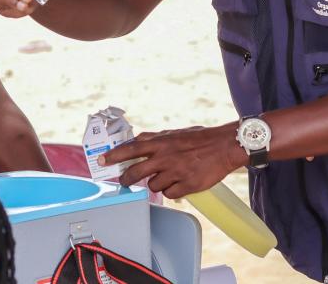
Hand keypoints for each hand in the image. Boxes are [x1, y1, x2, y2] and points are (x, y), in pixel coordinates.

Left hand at [100, 123, 245, 198]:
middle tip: (123, 182)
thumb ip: (155, 139)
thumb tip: (137, 142)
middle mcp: (165, 157)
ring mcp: (176, 172)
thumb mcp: (174, 134)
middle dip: (126, 180)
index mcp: (161, 142)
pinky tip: (179, 183)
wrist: (225, 146)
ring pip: (153, 186)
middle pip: (135, 173)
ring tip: (167, 177)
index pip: (131, 149)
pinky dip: (172, 191)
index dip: (114, 156)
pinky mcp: (187, 185)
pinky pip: (170, 194)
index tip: (102, 160)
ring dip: (156, 184)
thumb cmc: (200, 138)